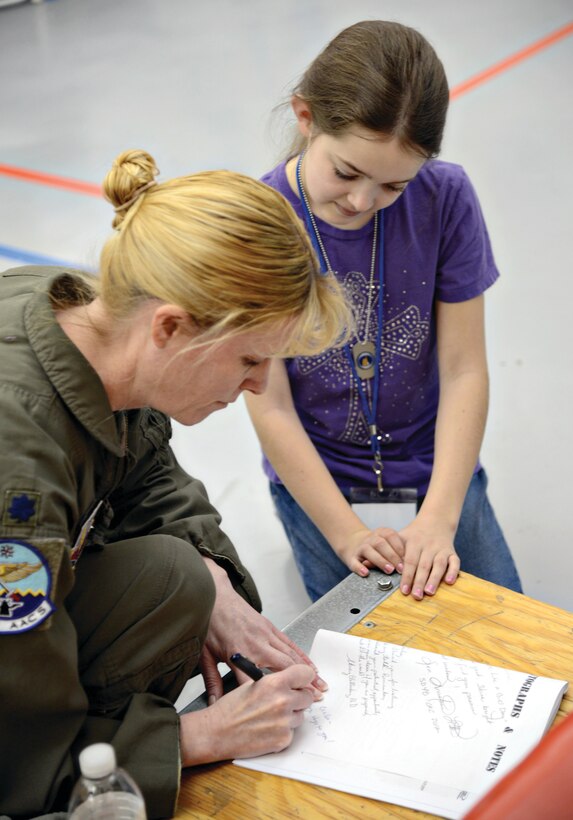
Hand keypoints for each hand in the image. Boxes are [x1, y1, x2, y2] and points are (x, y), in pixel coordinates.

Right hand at [180, 663, 314, 765]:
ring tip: (269, 717)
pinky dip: (282, 732)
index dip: (303, 678)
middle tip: (284, 701)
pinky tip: (267, 729)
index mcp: (275, 683)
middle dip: (298, 698)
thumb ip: (275, 681)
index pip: (305, 674)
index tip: (302, 682)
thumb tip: (292, 682)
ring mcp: (284, 722)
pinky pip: (292, 733)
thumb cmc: (230, 708)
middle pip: (307, 696)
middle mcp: (283, 701)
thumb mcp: (252, 684)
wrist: (216, 732)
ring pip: (300, 716)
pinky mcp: (283, 740)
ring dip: (290, 716)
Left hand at [201, 557, 325, 700]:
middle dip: (300, 686)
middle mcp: (255, 645)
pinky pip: (289, 643)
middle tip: (315, 700)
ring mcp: (265, 635)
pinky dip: (302, 655)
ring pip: (291, 657)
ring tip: (320, 686)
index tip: (281, 711)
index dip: (269, 699)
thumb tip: (215, 702)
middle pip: (282, 670)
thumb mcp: (205, 655)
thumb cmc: (209, 624)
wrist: (213, 596)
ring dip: (307, 672)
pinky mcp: (270, 627)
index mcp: (238, 655)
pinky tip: (311, 665)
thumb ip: (212, 681)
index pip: (255, 683)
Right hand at [339, 527, 405, 576]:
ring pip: (368, 551)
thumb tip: (409, 565)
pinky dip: (359, 567)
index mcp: (381, 532)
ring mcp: (360, 547)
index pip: (391, 536)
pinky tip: (366, 573)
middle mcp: (370, 538)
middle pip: (380, 543)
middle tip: (401, 568)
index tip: (407, 559)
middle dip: (392, 556)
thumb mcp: (388, 544)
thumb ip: (397, 551)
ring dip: (380, 561)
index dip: (399, 548)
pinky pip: (354, 562)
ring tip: (389, 570)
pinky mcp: (351, 558)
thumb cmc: (378, 548)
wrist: (354, 543)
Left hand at [397, 518, 459, 599]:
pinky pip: (455, 562)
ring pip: (439, 564)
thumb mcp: (401, 537)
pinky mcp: (452, 552)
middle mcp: (429, 545)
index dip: (407, 576)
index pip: (410, 561)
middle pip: (424, 565)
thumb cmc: (414, 535)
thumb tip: (372, 565)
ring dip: (434, 579)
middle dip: (419, 581)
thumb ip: (390, 552)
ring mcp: (441, 549)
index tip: (404, 590)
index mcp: (414, 542)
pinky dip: (453, 571)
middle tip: (416, 596)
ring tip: (429, 592)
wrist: (436, 522)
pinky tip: (449, 582)